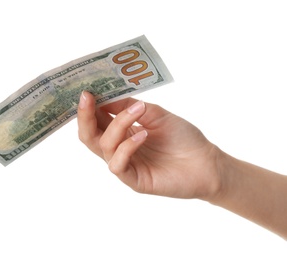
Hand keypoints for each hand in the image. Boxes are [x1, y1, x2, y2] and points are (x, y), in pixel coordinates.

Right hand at [77, 91, 221, 199]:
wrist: (206, 162)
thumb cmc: (183, 138)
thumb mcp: (155, 113)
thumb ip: (130, 106)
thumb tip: (106, 97)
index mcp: (123, 132)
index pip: (97, 119)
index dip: (89, 105)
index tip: (87, 88)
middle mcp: (119, 148)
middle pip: (89, 136)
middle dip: (85, 116)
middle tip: (87, 97)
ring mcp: (126, 164)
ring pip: (104, 146)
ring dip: (117, 125)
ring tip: (138, 111)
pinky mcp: (133, 180)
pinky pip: (117, 164)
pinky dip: (127, 147)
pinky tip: (143, 135)